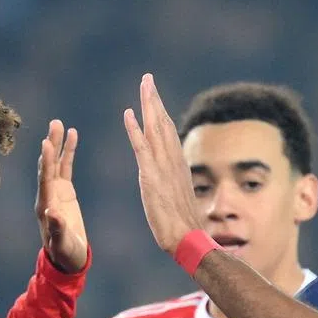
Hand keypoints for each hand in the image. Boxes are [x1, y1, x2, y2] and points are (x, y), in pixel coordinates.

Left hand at [36, 120, 88, 272]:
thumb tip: (53, 212)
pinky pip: (66, 167)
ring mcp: (55, 190)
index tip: (46, 143)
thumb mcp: (62, 243)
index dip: (46, 162)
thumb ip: (57, 228)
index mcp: (45, 205)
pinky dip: (68, 152)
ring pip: (56, 162)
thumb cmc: (64, 252)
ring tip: (60, 124)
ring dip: (58, 143)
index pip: (45, 179)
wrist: (68, 256)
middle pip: (48, 165)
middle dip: (51, 144)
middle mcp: (47, 194)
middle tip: (54, 124)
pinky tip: (72, 135)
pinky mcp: (64, 190)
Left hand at [123, 74, 202, 254]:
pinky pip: (141, 148)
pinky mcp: (151, 178)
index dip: (160, 113)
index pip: (168, 133)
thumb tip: (174, 182)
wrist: (189, 238)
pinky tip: (128, 113)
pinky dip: (134, 129)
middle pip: (162, 123)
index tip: (154, 98)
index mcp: (178, 166)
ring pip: (155, 129)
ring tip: (143, 84)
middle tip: (148, 79)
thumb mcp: (180, 199)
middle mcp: (172, 161)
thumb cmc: (185, 226)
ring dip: (148, 105)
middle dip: (155, 100)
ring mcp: (163, 168)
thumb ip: (175, 185)